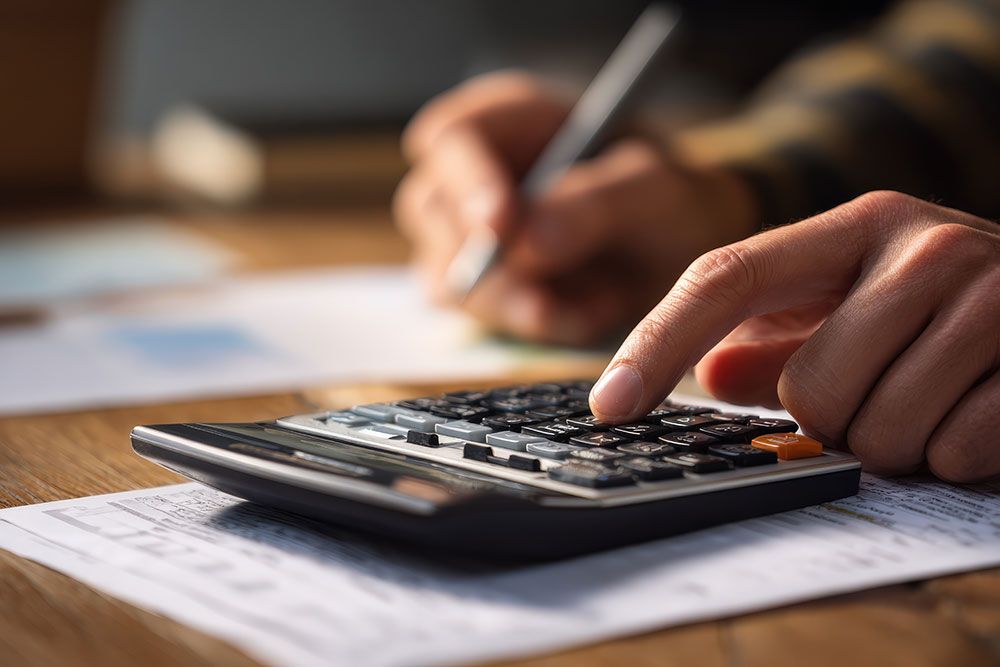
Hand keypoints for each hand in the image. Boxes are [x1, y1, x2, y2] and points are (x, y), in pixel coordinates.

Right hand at [393, 71, 756, 344]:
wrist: (684, 251)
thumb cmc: (669, 198)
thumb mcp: (657, 189)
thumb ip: (599, 203)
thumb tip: (527, 243)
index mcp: (508, 120)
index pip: (452, 137)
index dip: (467, 180)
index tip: (501, 227)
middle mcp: (474, 173)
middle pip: (434, 211)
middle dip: (486, 263)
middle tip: (542, 302)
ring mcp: (468, 234)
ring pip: (448, 276)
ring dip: (518, 305)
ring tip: (602, 302)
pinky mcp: (481, 287)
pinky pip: (483, 317)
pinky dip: (539, 325)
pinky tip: (593, 313)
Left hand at [589, 191, 999, 481]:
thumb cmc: (951, 308)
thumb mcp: (859, 302)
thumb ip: (779, 337)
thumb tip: (707, 375)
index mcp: (857, 225)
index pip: (726, 279)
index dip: (657, 344)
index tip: (609, 405)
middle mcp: (923, 246)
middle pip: (806, 388)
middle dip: (834, 413)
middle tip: (882, 385)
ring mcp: (993, 298)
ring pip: (877, 432)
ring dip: (895, 438)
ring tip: (934, 393)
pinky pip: (953, 452)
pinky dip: (955, 452)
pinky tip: (978, 407)